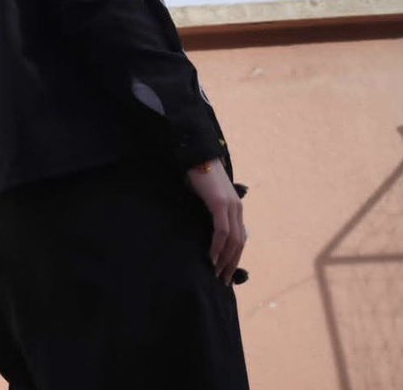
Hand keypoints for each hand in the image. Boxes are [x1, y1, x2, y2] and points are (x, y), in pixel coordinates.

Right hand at [186, 159, 245, 284]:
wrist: (197, 157)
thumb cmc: (198, 176)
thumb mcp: (208, 197)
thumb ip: (212, 212)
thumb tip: (209, 229)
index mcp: (235, 208)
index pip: (240, 238)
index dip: (234, 256)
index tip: (226, 271)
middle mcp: (237, 209)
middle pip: (240, 243)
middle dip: (232, 263)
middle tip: (223, 279)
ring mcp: (231, 207)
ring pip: (233, 240)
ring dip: (225, 259)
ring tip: (217, 272)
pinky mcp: (220, 204)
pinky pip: (222, 232)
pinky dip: (218, 246)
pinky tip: (211, 257)